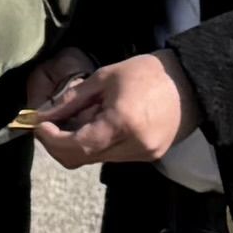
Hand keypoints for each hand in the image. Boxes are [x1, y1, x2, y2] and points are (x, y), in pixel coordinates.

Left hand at [35, 51, 188, 171]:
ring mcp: (144, 155)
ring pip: (96, 159)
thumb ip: (71, 101)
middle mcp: (134, 146)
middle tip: (51, 123)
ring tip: (81, 117)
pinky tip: (100, 122)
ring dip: (79, 143)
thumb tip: (42, 115)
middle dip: (59, 144)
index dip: (51, 140)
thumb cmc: (150, 72)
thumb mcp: (105, 78)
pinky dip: (99, 143)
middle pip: (82, 159)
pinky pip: (114, 156)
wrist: (194, 80)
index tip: (39, 125)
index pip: (75, 146)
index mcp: (122, 123)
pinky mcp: (151, 156)